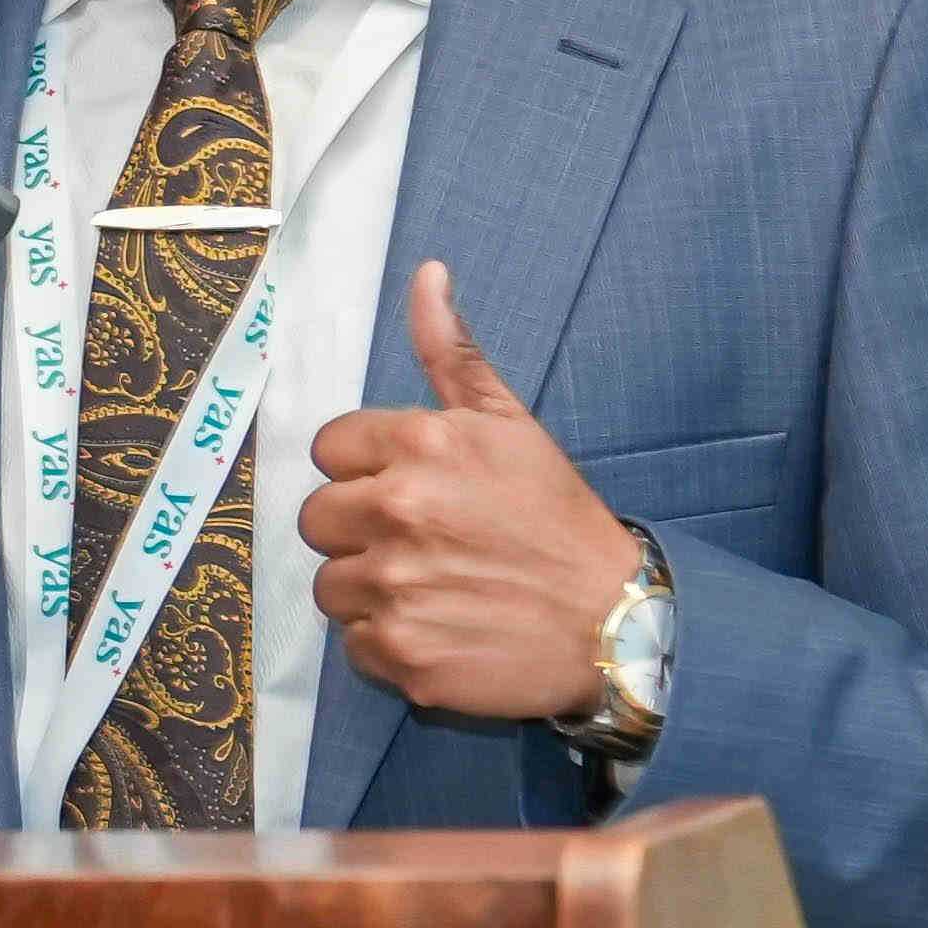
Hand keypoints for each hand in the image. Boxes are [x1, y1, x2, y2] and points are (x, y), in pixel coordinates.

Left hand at [299, 264, 630, 724]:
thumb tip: (427, 275)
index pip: (329, 448)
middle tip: (419, 542)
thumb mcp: (511, 424)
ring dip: (369, 589)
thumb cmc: (557, 519)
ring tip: (430, 588)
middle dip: (358, 530)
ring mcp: (395, 586)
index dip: (364, 470)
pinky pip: (352, 642)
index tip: (408, 489)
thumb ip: (453, 353)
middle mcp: (398, 510)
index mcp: (420, 446)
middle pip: (317, 518)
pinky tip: (436, 628)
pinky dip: (386, 642)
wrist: (610, 621)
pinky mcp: (398, 651)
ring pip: (330, 584)